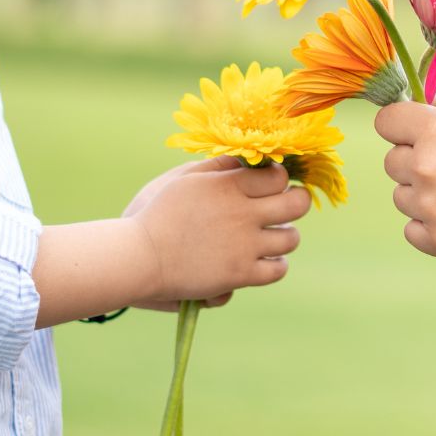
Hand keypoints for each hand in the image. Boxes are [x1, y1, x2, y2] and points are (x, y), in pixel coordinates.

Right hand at [125, 157, 310, 307]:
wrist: (138, 258)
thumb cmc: (155, 215)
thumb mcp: (183, 179)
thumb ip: (217, 167)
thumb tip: (245, 160)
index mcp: (228, 186)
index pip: (279, 176)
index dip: (279, 179)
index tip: (271, 185)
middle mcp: (242, 214)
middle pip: (296, 204)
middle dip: (296, 202)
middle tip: (287, 206)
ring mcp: (244, 246)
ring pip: (291, 239)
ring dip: (284, 236)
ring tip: (270, 235)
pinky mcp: (240, 274)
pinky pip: (278, 270)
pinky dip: (275, 265)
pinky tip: (264, 260)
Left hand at [374, 93, 435, 257]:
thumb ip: (434, 103)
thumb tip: (402, 103)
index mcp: (432, 129)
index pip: (385, 122)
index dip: (400, 127)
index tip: (415, 134)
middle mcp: (425, 166)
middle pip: (391, 163)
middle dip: (414, 162)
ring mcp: (430, 205)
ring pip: (401, 197)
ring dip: (422, 196)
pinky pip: (411, 230)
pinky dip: (428, 227)